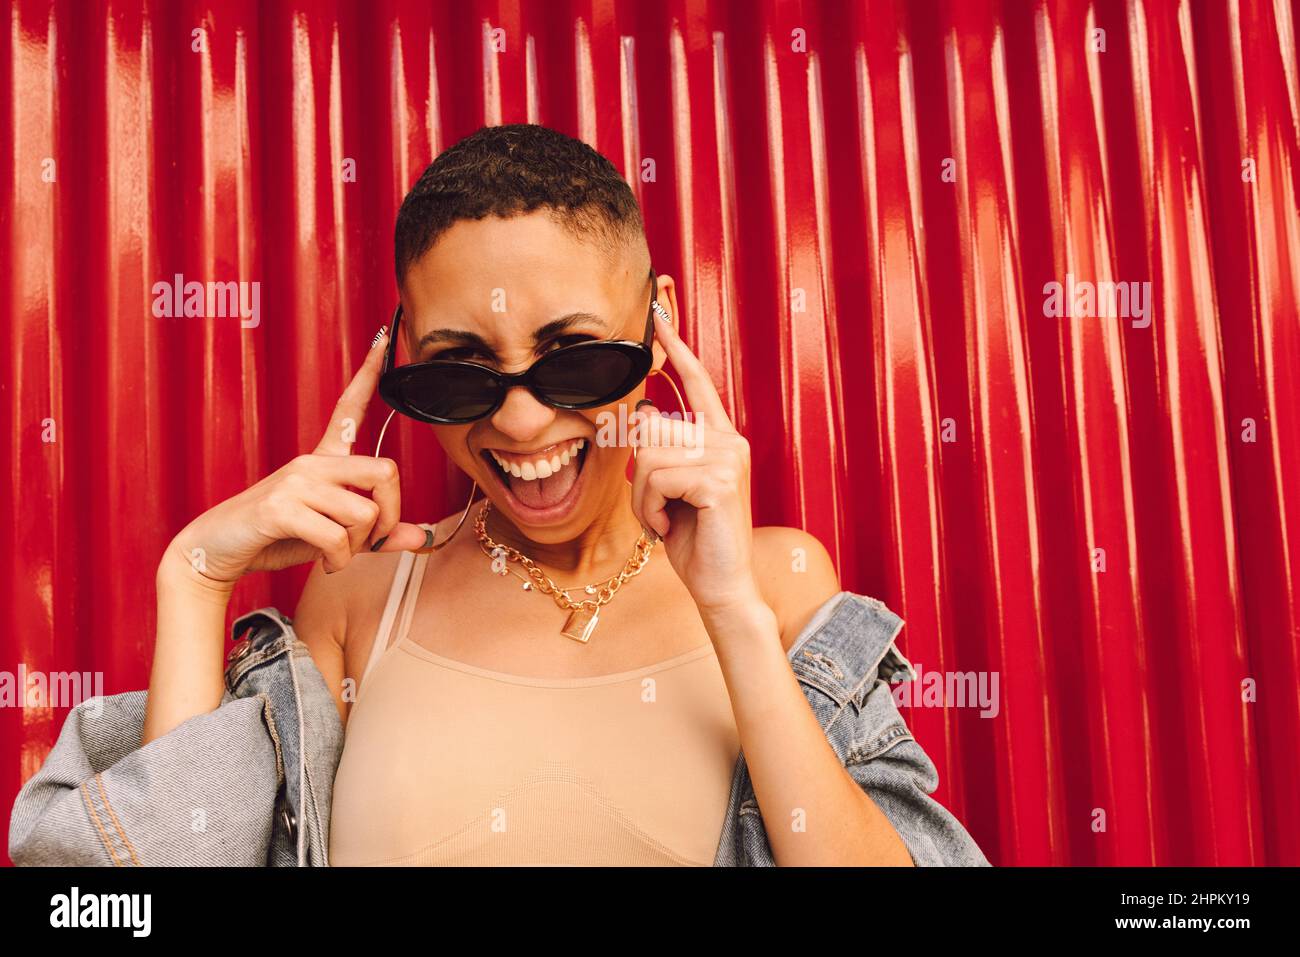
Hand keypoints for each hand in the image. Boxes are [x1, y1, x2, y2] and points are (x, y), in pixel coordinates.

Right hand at [164, 330, 429, 586]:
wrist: (214, 550)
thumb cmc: (274, 538)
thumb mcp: (332, 537)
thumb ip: (375, 536)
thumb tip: (420, 538)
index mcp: (322, 460)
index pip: (350, 408)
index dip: (368, 373)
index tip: (384, 337)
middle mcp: (311, 463)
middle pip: (386, 472)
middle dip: (390, 515)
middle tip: (369, 541)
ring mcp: (295, 482)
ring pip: (365, 513)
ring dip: (358, 547)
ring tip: (335, 555)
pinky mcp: (280, 508)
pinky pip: (337, 537)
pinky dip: (339, 560)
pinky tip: (325, 563)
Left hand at [628, 309, 760, 616]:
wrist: (720, 585)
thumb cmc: (693, 539)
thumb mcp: (669, 489)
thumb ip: (660, 452)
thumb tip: (642, 415)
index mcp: (720, 438)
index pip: (698, 383)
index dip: (678, 350)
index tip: (660, 317)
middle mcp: (730, 441)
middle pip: (652, 430)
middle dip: (639, 476)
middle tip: (656, 510)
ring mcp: (728, 459)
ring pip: (648, 456)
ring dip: (642, 497)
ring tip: (662, 520)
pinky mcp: (719, 481)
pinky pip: (657, 479)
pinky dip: (649, 509)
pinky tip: (665, 528)